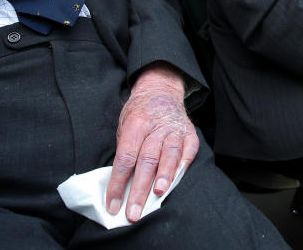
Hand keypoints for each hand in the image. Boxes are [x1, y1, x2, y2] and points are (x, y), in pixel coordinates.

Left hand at [106, 62, 197, 221]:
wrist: (160, 90)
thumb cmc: (139, 114)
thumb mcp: (124, 126)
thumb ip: (125, 151)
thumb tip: (119, 186)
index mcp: (135, 124)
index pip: (125, 158)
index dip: (118, 183)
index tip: (112, 205)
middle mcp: (156, 126)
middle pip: (147, 160)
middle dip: (139, 190)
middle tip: (133, 213)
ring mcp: (175, 129)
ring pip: (169, 155)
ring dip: (164, 176)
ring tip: (158, 194)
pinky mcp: (190, 133)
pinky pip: (189, 150)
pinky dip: (184, 165)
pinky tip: (179, 180)